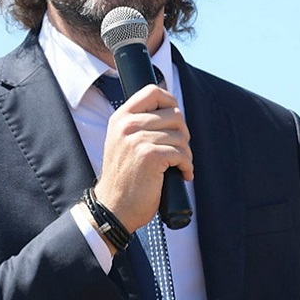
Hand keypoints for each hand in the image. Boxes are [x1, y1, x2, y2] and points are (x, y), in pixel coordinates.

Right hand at [94, 84, 192, 232]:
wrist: (113, 207)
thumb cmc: (123, 178)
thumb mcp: (123, 143)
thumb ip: (140, 125)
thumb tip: (174, 112)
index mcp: (121, 118)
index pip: (152, 91)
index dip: (170, 101)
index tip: (176, 120)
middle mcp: (127, 125)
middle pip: (174, 114)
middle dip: (183, 134)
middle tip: (180, 151)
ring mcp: (138, 140)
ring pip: (180, 136)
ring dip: (186, 154)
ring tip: (180, 165)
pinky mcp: (150, 156)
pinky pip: (181, 153)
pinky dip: (186, 166)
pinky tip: (182, 174)